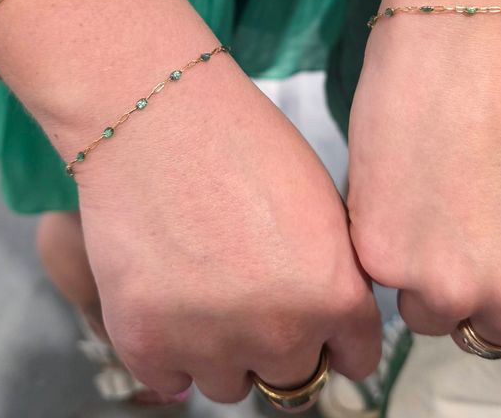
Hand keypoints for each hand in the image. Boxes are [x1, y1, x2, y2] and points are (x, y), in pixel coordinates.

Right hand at [61, 59, 380, 403]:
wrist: (154, 114)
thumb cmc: (240, 140)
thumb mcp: (322, 205)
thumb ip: (335, 273)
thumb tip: (333, 315)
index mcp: (336, 297)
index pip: (355, 363)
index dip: (336, 342)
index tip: (319, 331)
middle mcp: (280, 334)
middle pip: (293, 382)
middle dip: (279, 349)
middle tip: (252, 304)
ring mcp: (210, 344)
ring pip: (230, 386)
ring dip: (222, 355)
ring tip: (203, 297)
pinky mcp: (145, 342)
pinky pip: (169, 381)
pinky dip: (168, 354)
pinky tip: (167, 307)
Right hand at [347, 8, 500, 352]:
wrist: (469, 54)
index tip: (494, 261)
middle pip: (479, 336)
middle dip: (466, 294)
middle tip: (454, 233)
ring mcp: (449, 290)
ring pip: (423, 315)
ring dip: (418, 276)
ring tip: (423, 210)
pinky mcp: (386, 263)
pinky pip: (378, 276)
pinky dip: (380, 242)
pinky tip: (397, 191)